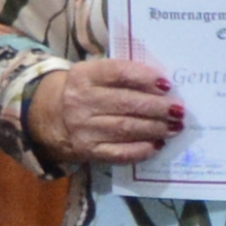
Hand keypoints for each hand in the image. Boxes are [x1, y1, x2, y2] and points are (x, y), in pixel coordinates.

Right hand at [27, 56, 184, 170]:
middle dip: (158, 108)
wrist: (46, 117)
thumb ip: (121, 76)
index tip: (166, 84)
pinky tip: (157, 145)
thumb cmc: (81, 91)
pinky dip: (141, 150)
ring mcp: (84, 129)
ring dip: (155, 128)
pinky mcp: (88, 151)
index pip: (118, 73)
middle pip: (126, 103)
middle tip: (179, 110)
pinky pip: (119, 153)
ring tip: (175, 127)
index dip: (144, 78)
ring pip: (126, 128)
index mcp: (84, 76)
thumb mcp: (92, 74)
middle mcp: (81, 102)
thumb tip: (162, 86)